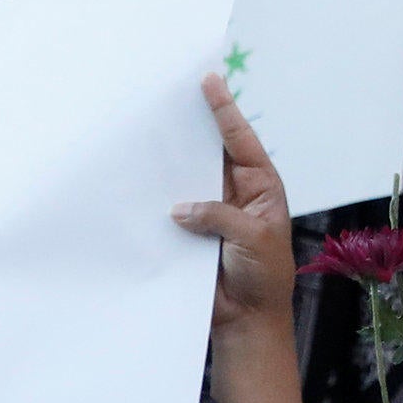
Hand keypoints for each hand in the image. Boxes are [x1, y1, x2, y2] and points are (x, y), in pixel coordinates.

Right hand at [171, 75, 297, 341]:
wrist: (247, 320)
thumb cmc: (264, 277)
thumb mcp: (253, 238)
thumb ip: (219, 216)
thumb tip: (179, 209)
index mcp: (260, 186)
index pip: (240, 140)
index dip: (224, 111)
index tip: (210, 82)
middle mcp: (233, 194)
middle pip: (210, 153)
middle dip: (192, 129)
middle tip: (170, 98)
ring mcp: (209, 214)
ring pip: (186, 181)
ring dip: (169, 166)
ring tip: (147, 138)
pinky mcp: (188, 236)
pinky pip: (170, 213)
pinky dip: (156, 203)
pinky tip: (138, 186)